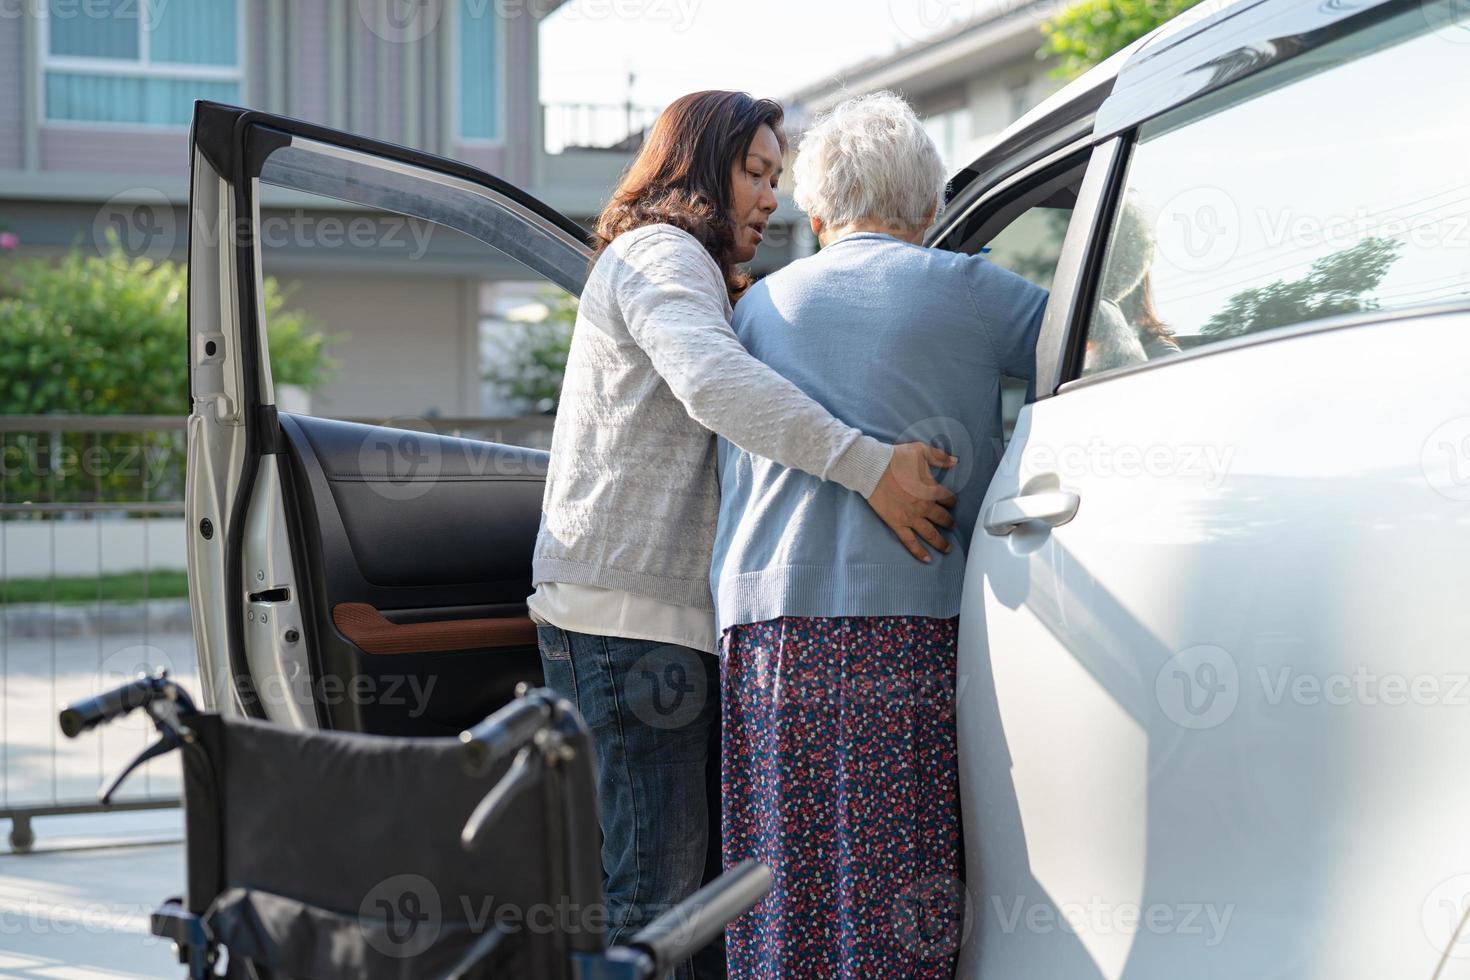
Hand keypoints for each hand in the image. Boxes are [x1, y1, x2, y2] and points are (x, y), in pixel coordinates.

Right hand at [867, 442, 958, 562]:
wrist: (872, 469)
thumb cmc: (895, 459)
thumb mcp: (920, 451)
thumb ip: (939, 457)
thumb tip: (954, 461)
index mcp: (932, 489)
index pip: (948, 498)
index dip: (952, 500)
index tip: (951, 502)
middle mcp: (924, 507)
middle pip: (942, 518)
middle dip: (949, 522)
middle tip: (952, 525)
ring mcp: (911, 518)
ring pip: (930, 534)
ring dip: (941, 542)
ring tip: (947, 548)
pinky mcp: (897, 524)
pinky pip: (910, 542)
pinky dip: (919, 552)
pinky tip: (927, 559)